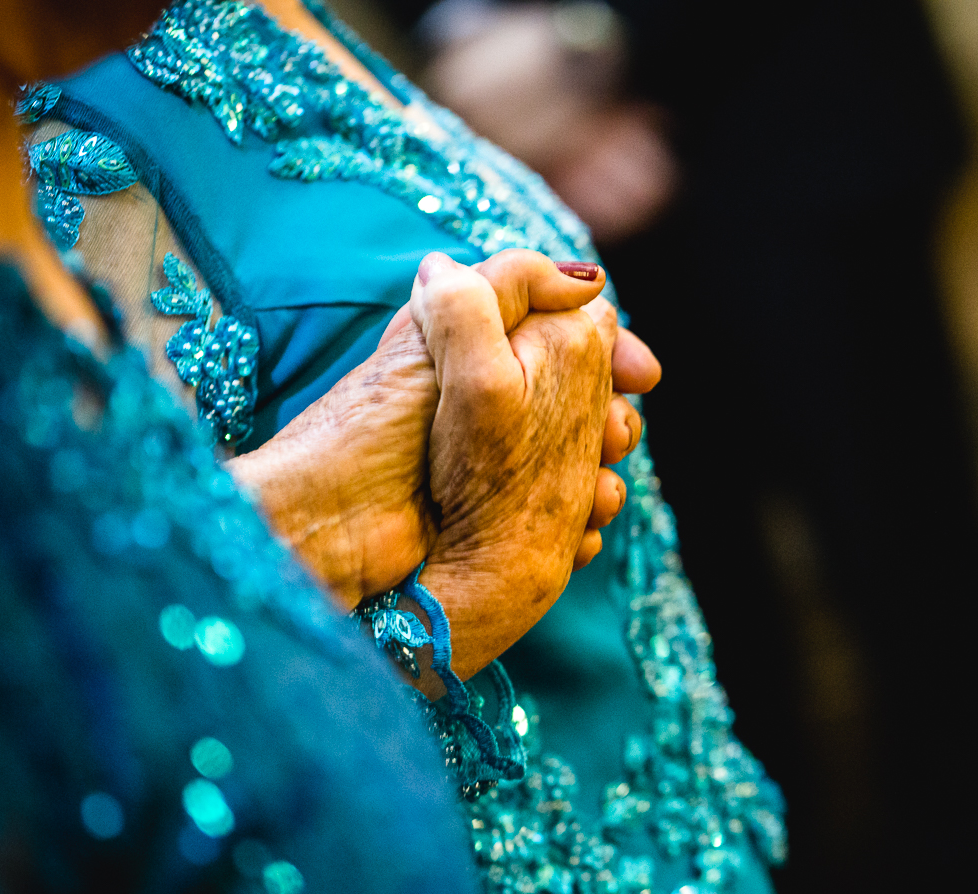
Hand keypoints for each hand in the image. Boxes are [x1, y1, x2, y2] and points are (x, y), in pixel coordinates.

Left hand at [226, 251, 660, 616]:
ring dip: (603, 471)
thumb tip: (590, 278)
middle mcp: (481, 401)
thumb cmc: (378, 428)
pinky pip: (559, 513)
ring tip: (602, 488)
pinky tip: (585, 531)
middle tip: (620, 435)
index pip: (565, 336)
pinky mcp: (490, 519)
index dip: (611, 351)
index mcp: (469, 348)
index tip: (643, 376)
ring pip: (577, 457)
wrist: (334, 527)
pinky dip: (582, 519)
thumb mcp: (442, 330)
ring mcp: (488, 463)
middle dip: (612, 415)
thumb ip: (509, 284)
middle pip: (580, 399)